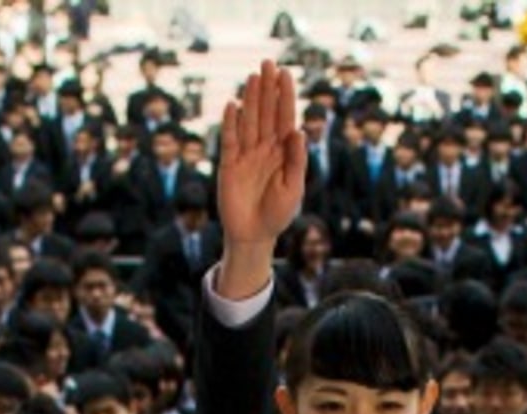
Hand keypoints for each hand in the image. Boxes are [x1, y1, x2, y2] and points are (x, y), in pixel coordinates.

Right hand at [216, 61, 305, 295]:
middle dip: (267, 89)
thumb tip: (298, 131)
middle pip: (266, 113)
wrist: (254, 236)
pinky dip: (230, 124)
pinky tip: (232, 106)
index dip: (285, 96)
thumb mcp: (294, 188)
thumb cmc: (278, 215)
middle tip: (268, 63)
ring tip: (253, 77)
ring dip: (250, 99)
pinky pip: (229, 140)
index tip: (285, 74)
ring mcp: (246, 155)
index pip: (285, 118)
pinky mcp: (229, 165)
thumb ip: (296, 160)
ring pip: (249, 121)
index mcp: (283, 153)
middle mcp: (265, 149)